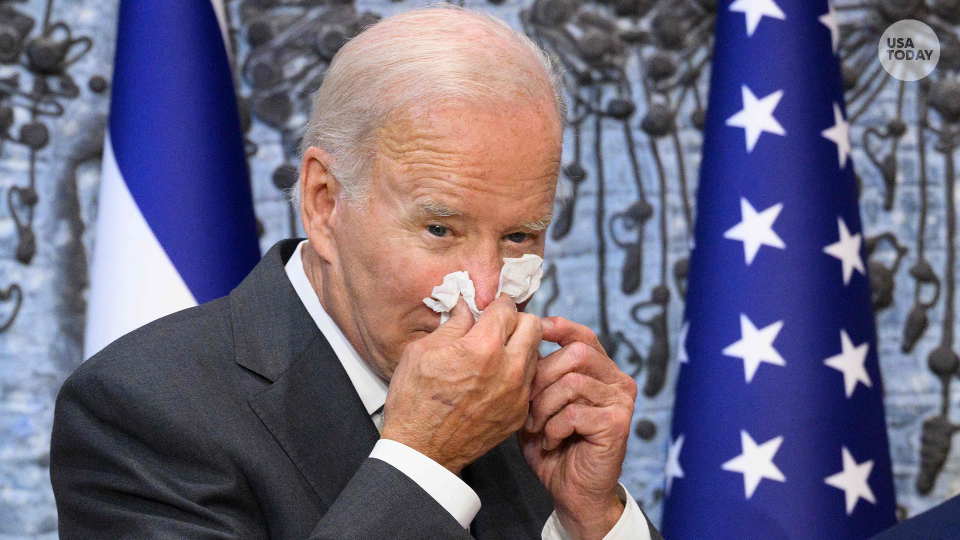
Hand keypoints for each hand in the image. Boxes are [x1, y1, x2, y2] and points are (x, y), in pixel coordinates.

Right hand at [382, 295, 542, 473]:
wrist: (421, 451)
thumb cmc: (415, 401)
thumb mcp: (422, 351)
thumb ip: (452, 324)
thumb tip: (466, 307)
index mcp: (483, 348)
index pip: (507, 308)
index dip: (496, 304)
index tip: (491, 307)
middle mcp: (508, 369)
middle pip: (533, 326)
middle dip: (516, 320)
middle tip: (500, 326)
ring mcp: (518, 394)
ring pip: (536, 353)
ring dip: (521, 346)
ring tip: (498, 353)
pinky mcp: (519, 413)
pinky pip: (530, 382)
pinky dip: (518, 374)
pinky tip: (497, 378)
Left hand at [519, 317, 637, 539]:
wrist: (572, 492)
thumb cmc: (554, 445)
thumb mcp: (541, 402)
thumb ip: (539, 373)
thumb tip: (523, 339)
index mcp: (602, 371)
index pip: (583, 336)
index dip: (559, 328)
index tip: (535, 330)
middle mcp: (618, 382)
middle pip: (576, 354)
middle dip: (542, 377)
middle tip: (527, 404)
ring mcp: (621, 402)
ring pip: (572, 382)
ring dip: (545, 407)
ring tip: (537, 427)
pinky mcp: (617, 423)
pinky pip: (574, 412)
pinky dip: (554, 428)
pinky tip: (551, 441)